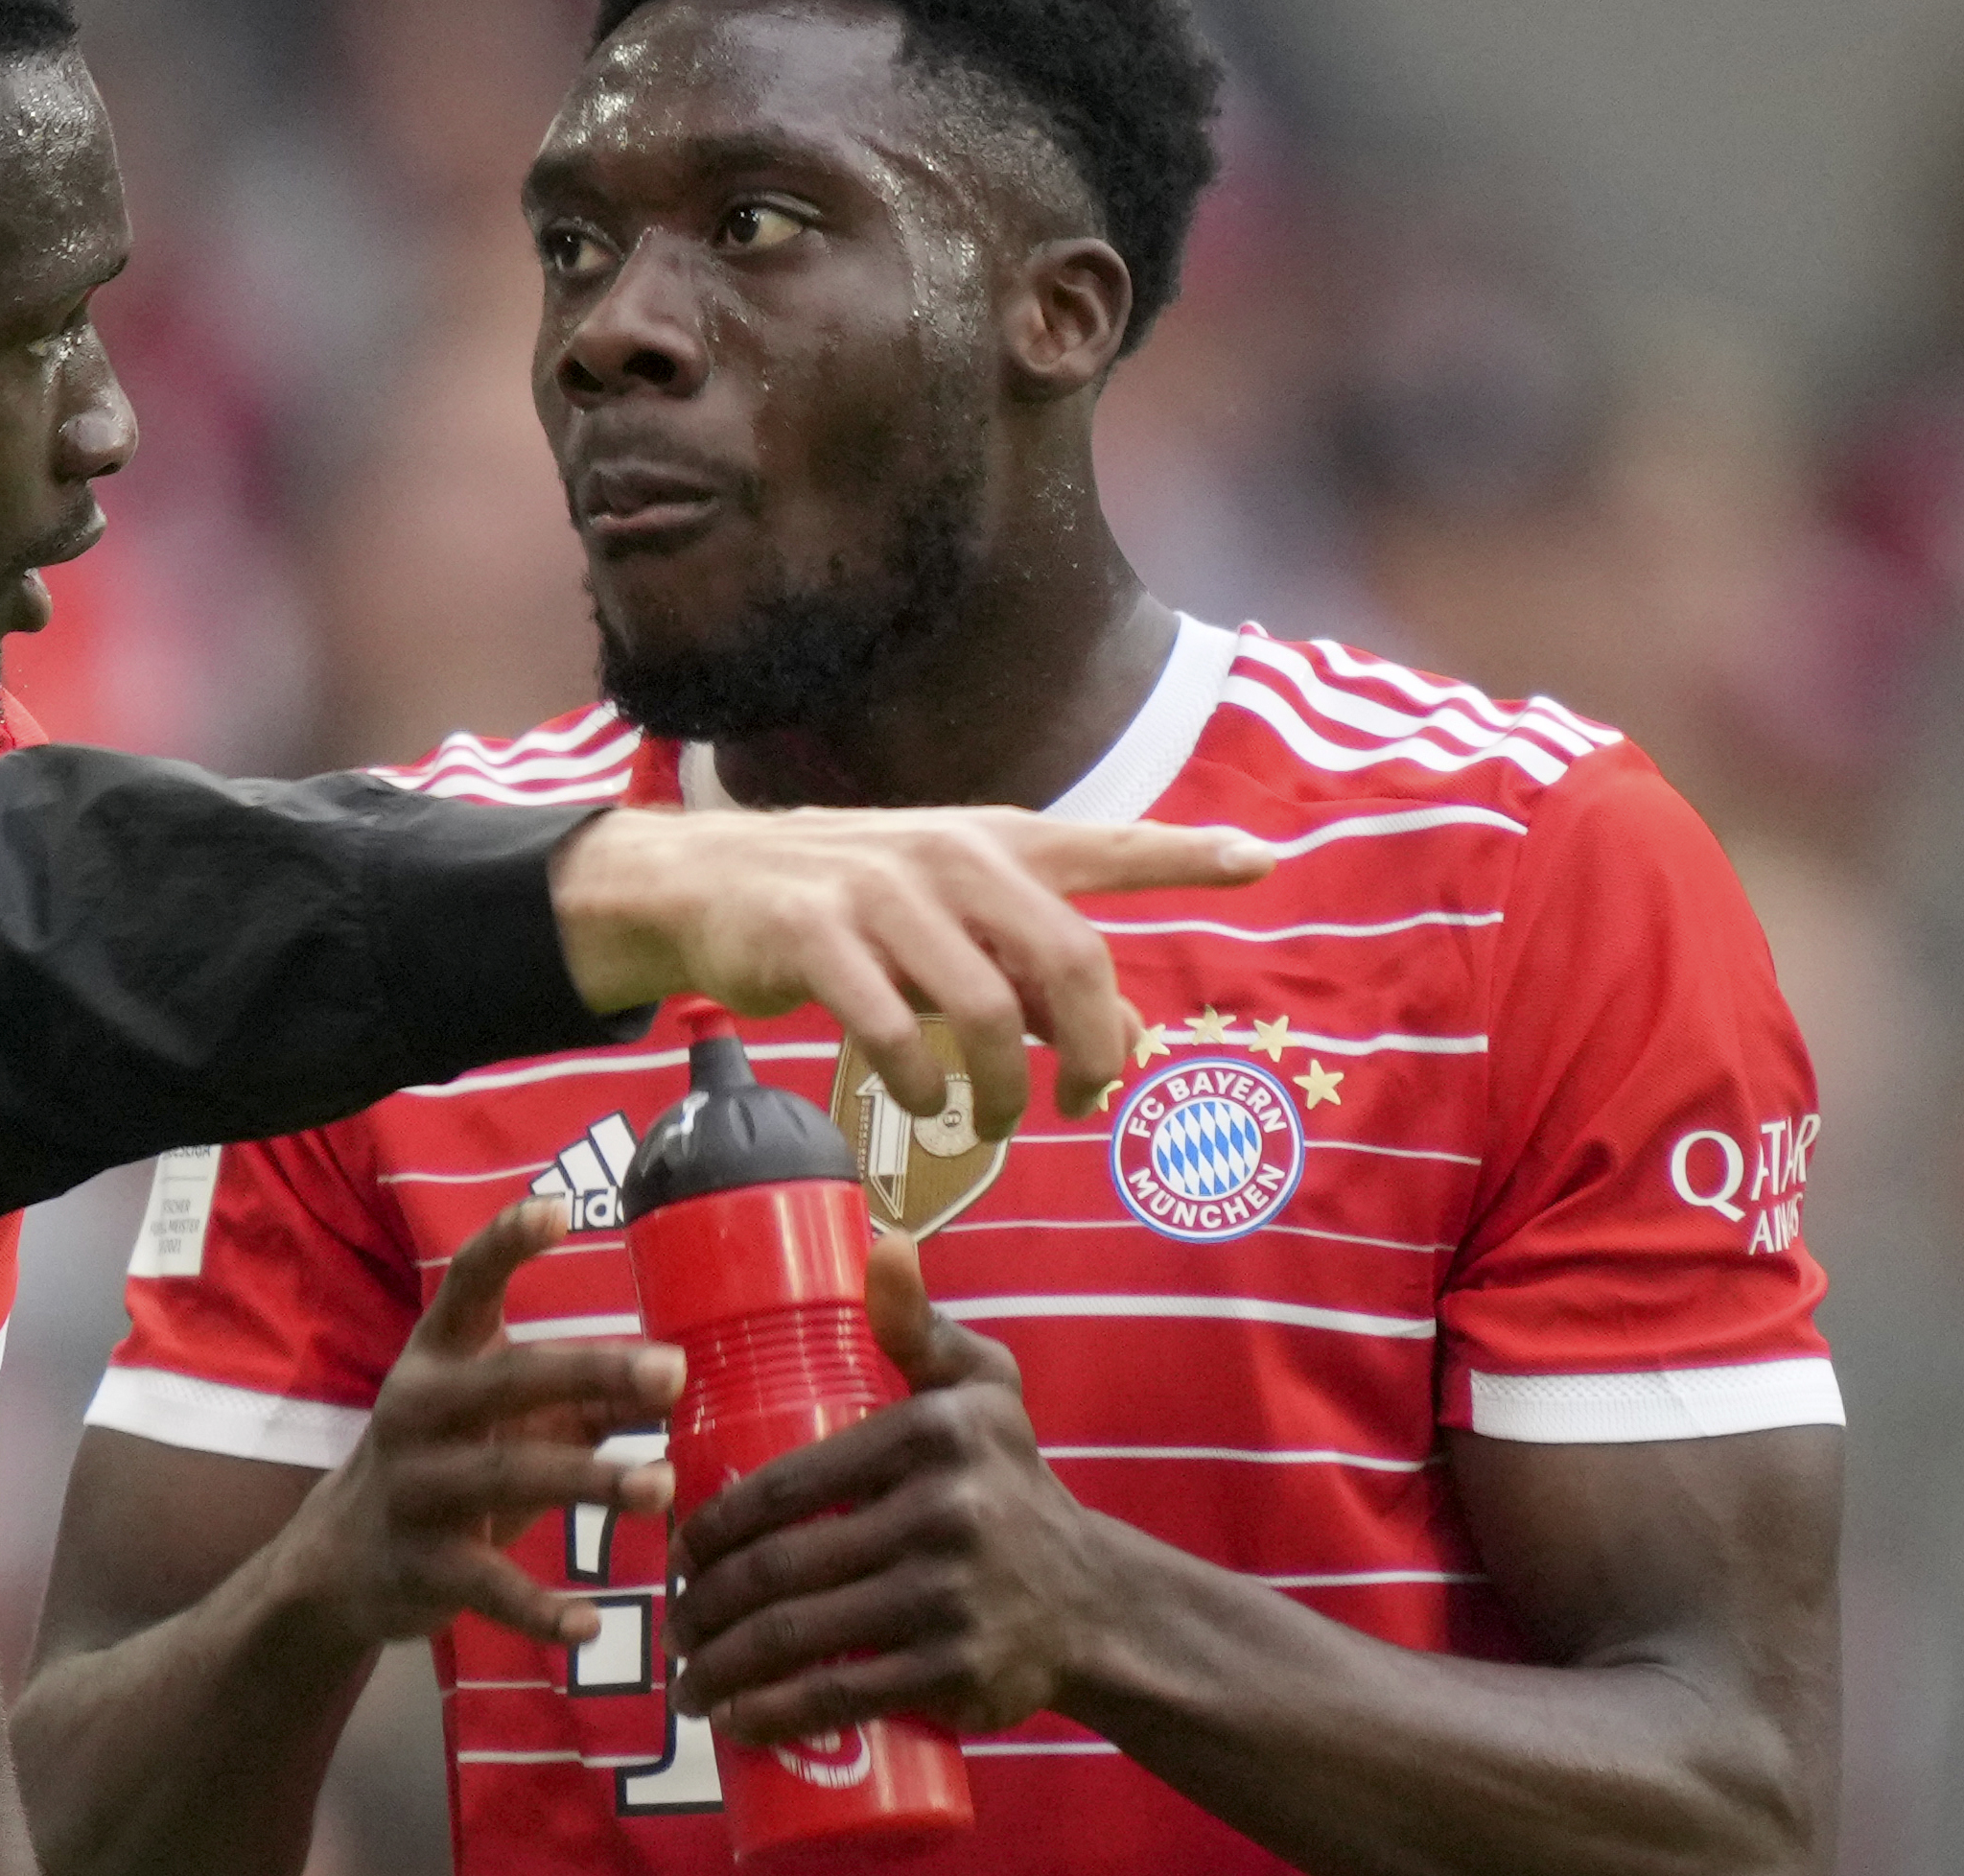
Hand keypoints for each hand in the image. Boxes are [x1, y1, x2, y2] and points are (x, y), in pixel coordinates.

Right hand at [272, 1200, 680, 1650]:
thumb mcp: (506, 1420)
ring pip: (506, 1476)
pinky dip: (539, 1610)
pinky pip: (487, 1586)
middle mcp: (420, 1411)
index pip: (467, 1284)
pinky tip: (591, 1624)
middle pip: (508, 1379)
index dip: (507, 1244)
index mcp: (439, 1358)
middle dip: (592, 1371)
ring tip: (663, 1486)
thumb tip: (680, 1375)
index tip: (559, 1209)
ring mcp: (416, 1489)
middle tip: (672, 1372)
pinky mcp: (420, 1567)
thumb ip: (585, 1398)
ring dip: (590, 1482)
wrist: (338, 1562)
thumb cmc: (450, 1467)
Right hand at [549, 806, 1268, 1127]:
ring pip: (989, 1006)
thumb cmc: (845, 907)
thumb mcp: (947, 917)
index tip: (1261, 860)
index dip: (1185, 855)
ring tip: (997, 1120)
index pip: (1108, 844)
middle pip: (1068, 956)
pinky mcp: (816, 937)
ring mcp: (881, 893)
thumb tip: (1127, 1031)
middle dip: (1094, 1047)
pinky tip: (917, 1101)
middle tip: (1084, 1101)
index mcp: (993, 843)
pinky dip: (918, 1082)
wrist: (702, 883)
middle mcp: (949, 856)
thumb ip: (1031, 963)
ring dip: (1005, 1085)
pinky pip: (896, 1028)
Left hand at [666, 1234, 1105, 1740]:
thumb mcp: (983, 1389)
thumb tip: (877, 1246)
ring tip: (687, 1676)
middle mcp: (941, 1513)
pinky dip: (771, 1714)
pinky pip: (841, 1695)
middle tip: (674, 1618)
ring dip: (719, 1664)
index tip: (677, 1550)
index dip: (710, 1525)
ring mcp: (946, 1597)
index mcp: (929, 1435)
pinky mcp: (954, 1672)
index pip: (783, 1483)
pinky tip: (731, 1721)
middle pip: (778, 1565)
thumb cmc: (1010, 1485)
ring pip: (796, 1635)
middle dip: (703, 1602)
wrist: (1091, 1601)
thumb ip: (920, 1324)